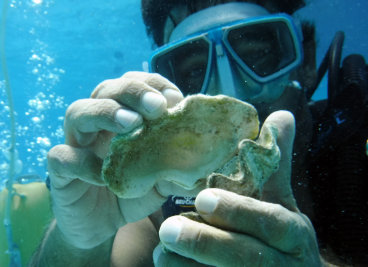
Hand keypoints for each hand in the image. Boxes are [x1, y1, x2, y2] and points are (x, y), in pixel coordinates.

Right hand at [47, 71, 183, 248]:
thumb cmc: (131, 194)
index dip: (154, 84)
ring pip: (78, 112)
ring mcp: (76, 144)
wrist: (101, 226)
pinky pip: (62, 156)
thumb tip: (214, 162)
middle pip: (107, 89)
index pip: (135, 85)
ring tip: (131, 123)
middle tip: (156, 106)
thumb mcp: (162, 180)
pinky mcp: (61, 170)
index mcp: (123, 118)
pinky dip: (80, 161)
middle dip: (133, 91)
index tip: (175, 99)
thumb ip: (181, 167)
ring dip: (105, 112)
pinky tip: (101, 175)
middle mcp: (98, 124)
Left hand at [154, 111, 322, 265]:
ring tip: (161, 250)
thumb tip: (282, 114)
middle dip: (207, 243)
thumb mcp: (280, 201)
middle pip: (247, 258)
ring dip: (189, 266)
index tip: (203, 198)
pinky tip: (166, 265)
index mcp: (293, 234)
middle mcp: (283, 264)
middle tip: (168, 229)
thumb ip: (273, 165)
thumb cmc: (277, 236)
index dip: (238, 211)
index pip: (271, 222)